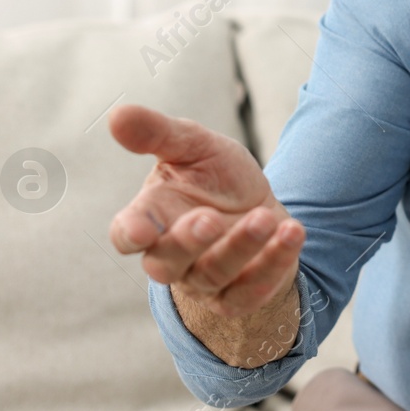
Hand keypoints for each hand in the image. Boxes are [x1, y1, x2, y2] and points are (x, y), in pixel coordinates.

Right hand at [108, 103, 305, 318]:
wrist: (259, 203)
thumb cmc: (215, 175)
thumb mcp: (192, 145)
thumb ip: (158, 133)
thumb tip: (118, 114)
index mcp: (150, 217)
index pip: (126, 234)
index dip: (130, 234)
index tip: (142, 229)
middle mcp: (171, 255)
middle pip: (165, 264)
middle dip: (189, 242)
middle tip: (210, 217)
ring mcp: (203, 280)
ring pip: (213, 274)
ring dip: (241, 246)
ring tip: (265, 217)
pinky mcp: (237, 296)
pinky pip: (251, 291)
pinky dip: (273, 264)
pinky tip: (291, 234)